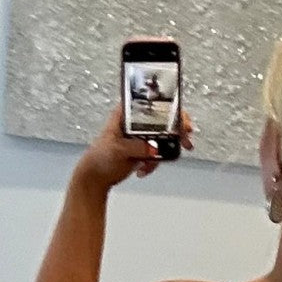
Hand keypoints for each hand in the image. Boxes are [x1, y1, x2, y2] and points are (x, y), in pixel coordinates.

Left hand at [73, 105, 194, 188]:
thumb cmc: (98, 157)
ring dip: (164, 151)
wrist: (96, 177)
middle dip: (175, 130)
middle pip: (163, 120)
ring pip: (163, 138)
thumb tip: (154, 148)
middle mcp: (136, 122)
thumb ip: (137, 147)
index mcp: (127, 114)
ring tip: (155, 162)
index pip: (152, 104)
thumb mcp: (117, 149)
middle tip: (185, 139)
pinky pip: (158, 154)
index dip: (169, 108)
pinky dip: (155, 163)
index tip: (180, 118)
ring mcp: (140, 137)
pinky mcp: (143, 151)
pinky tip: (143, 169)